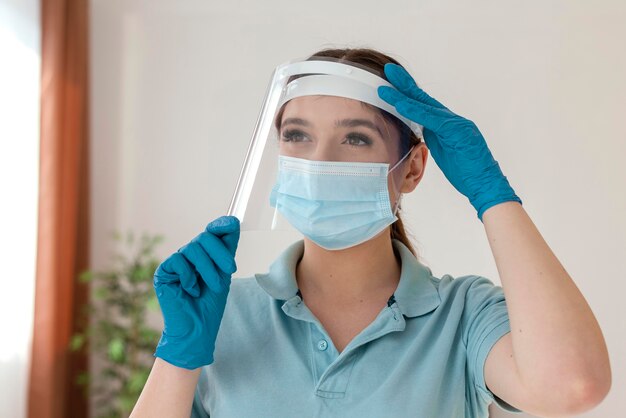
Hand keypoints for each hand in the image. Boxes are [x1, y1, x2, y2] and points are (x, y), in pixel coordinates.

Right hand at [153, 216, 239, 368]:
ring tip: (211, 286)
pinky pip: (178, 261)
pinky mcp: (163, 272)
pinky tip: (190, 290)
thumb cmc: (210, 304)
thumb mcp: (224, 272)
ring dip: (207, 269)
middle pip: (204, 237)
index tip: (231, 225)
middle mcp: (190, 255)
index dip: (221, 225)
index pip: (213, 232)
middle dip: (220, 253)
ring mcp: (176, 262)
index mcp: (205, 254)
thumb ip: (226, 248)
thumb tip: (232, 221)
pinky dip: (189, 277)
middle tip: (230, 270)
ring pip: (193, 248)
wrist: (197, 329)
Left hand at [378, 63, 521, 220]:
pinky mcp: (458, 131)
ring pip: (425, 105)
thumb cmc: (466, 172)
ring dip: (404, 95)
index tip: (391, 83)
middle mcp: (453, 120)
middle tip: (388, 70)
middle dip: (405, 84)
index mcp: (447, 125)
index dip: (407, 93)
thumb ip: (433, 138)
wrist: (486, 185)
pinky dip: (415, 110)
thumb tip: (417, 131)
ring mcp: (457, 124)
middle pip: (424, 98)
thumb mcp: (444, 152)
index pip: (424, 106)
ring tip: (385, 85)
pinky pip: (432, 118)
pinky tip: (400, 104)